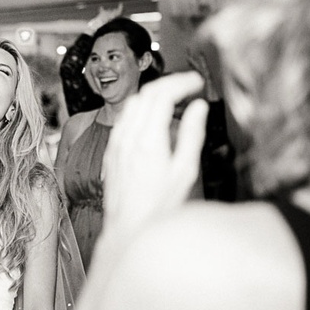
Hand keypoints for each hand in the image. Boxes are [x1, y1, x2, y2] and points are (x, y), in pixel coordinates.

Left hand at [102, 71, 207, 240]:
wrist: (127, 227)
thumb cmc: (159, 207)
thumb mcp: (185, 172)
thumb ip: (192, 135)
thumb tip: (198, 107)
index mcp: (148, 140)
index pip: (162, 95)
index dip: (182, 82)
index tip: (197, 82)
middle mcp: (128, 137)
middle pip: (146, 94)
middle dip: (170, 83)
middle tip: (190, 86)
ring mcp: (116, 143)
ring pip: (132, 104)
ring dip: (154, 95)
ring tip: (176, 99)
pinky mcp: (111, 151)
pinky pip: (123, 119)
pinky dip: (141, 109)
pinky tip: (154, 119)